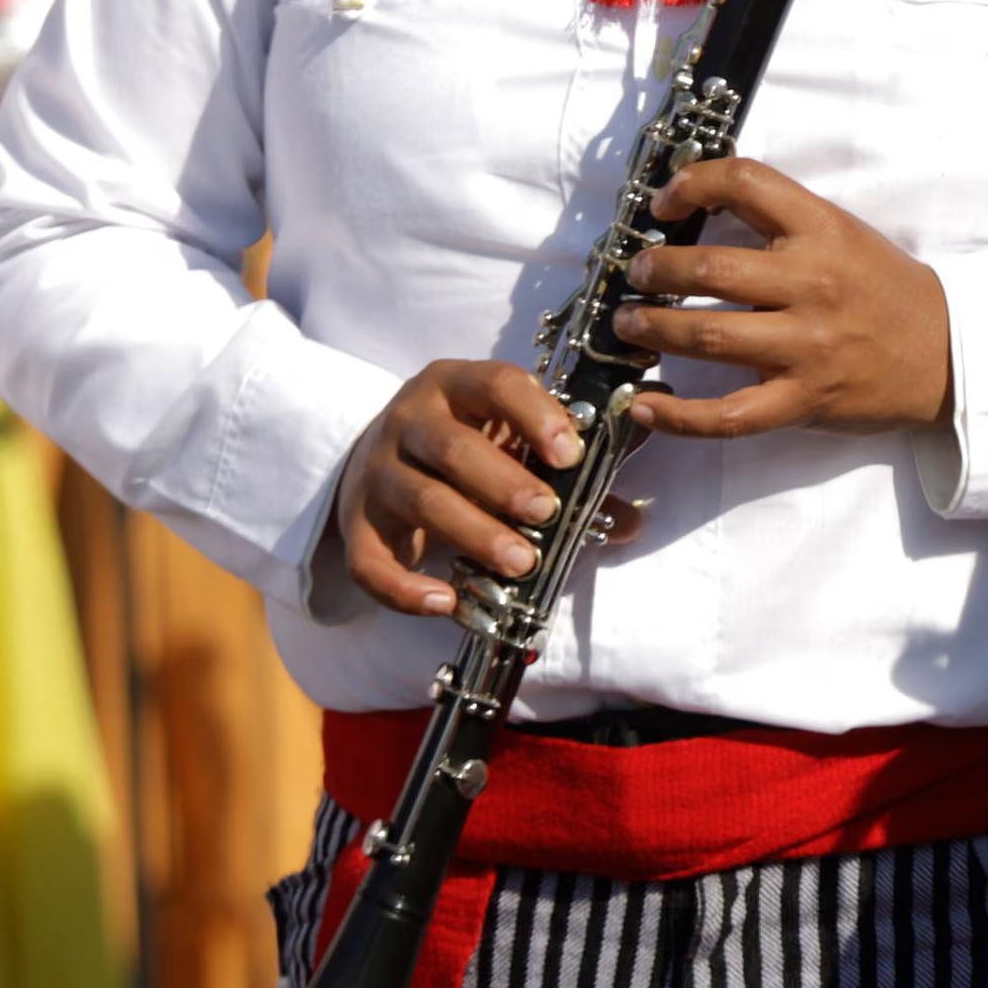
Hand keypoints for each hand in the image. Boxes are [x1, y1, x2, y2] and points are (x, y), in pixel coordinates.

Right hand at [337, 359, 582, 616]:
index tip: (571, 453)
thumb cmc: (471, 445)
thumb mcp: (514, 439)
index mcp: (457, 385)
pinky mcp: (356, 523)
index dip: (535, 416)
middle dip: (504, 483)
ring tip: (520, 564)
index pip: (496, 385)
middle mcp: (410, 420)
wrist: (384, 456)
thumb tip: (631, 521)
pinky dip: (404, 588)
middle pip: (453, 448)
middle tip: (547, 512)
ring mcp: (378, 471)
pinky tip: (447, 602)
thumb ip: (572, 472)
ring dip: (473, 533)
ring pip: (420, 499)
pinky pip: (370, 560)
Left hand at [611, 159, 951, 438]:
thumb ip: (784, 222)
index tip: (664, 204)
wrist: (947, 353)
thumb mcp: (845, 234)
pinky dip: (678, 414)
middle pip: (710, 268)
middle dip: (655, 270)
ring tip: (629, 323)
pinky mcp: (803, 400)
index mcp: (824, 231)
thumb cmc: (886, 289)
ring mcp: (807, 346)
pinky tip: (645, 404)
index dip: (692, 183)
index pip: (746, 182)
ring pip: (708, 338)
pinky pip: (729, 414)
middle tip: (637, 273)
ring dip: (652, 329)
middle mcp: (813, 284)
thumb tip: (701, 208)